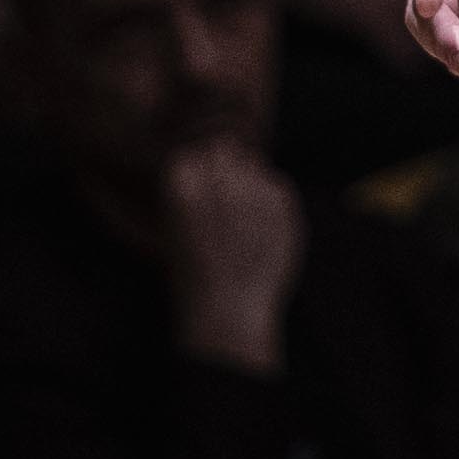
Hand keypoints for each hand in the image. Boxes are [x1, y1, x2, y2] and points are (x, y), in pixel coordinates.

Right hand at [162, 138, 305, 373]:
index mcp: (181, 175)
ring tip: (244, 227)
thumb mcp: (176, 220)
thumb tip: (223, 148)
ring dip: (251, 186)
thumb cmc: (194, 271)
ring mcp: (252, 184)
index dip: (204, 172)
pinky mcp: (282, 199)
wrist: (227, 310)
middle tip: (227, 210)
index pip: (200, 150)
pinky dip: (272, 204)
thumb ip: (198, 181)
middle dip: (228, 172)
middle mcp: (217, 173)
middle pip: (228, 150)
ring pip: (255, 166)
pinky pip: (278, 186)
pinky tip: (260, 235)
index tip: (204, 197)